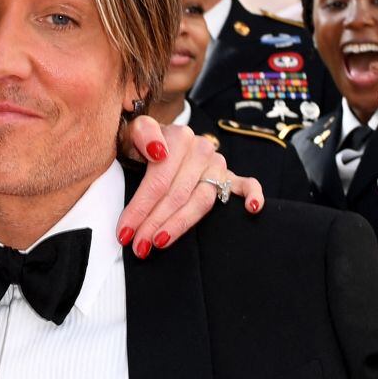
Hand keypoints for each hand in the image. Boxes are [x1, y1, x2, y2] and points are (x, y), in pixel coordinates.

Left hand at [115, 117, 264, 258]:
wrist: (156, 138)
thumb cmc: (141, 142)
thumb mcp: (132, 132)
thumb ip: (142, 134)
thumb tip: (158, 152)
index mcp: (177, 137)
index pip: (159, 180)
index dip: (140, 208)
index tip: (124, 232)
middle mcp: (200, 149)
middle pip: (178, 194)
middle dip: (154, 223)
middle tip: (139, 246)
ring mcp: (217, 164)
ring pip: (202, 200)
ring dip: (180, 224)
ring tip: (159, 242)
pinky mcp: (230, 175)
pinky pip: (246, 184)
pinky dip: (253, 195)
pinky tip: (253, 209)